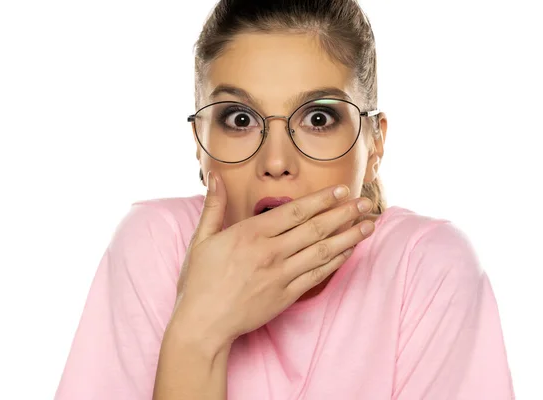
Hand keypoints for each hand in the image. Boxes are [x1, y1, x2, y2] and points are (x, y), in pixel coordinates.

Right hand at [170, 171, 375, 348]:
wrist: (203, 325)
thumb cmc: (199, 282)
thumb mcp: (201, 239)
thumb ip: (214, 206)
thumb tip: (215, 177)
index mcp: (250, 234)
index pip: (294, 211)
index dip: (321, 199)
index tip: (341, 190)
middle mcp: (270, 253)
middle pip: (316, 228)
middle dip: (344, 213)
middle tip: (366, 202)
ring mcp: (281, 276)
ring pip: (322, 251)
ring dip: (348, 237)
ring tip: (369, 225)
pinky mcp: (286, 296)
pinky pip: (318, 276)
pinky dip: (336, 262)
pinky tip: (349, 252)